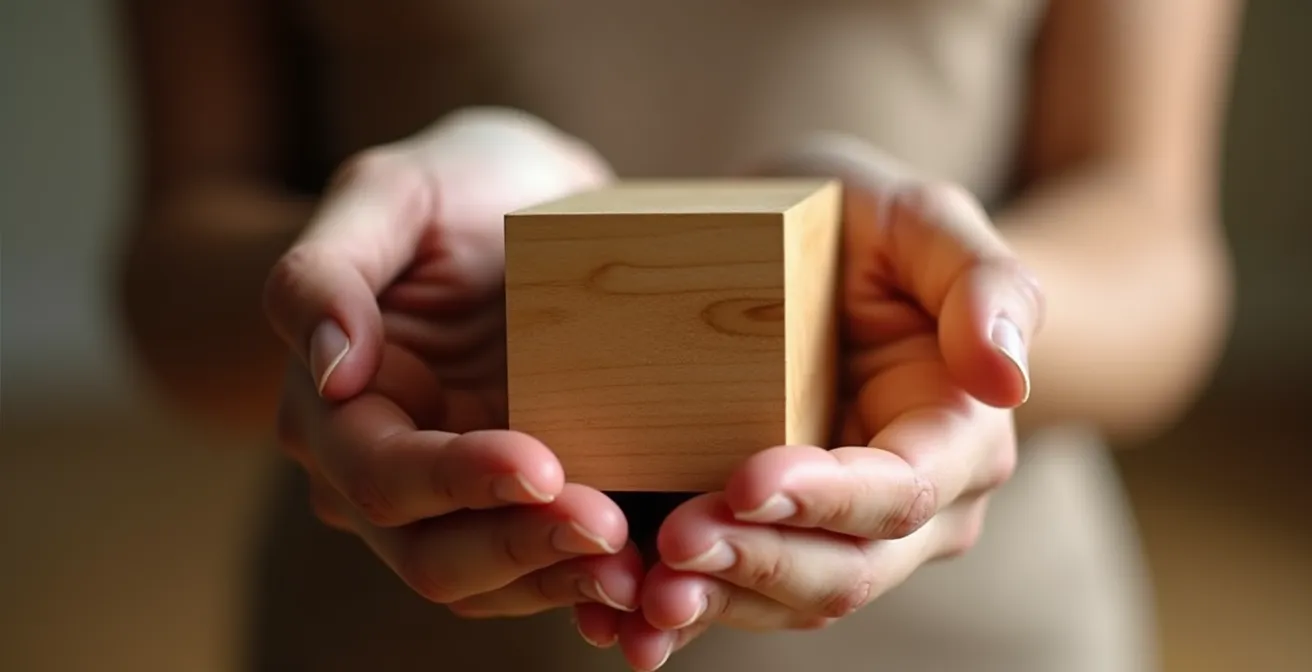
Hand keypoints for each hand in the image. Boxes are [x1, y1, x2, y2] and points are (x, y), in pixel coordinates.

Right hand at [265, 108, 643, 619]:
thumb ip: (325, 272)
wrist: (523, 204)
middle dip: (522, 546)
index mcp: (335, 411)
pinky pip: (545, 571)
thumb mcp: (387, 192)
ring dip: (563, 582)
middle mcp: (383, 476)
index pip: (382, 474)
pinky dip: (589, 584)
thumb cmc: (450, 189)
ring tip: (642, 573)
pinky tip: (648, 581)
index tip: (543, 464)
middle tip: (611, 527)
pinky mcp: (523, 506)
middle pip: (433, 555)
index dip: (457, 480)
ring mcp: (457, 501)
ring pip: (491, 583)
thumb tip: (330, 374)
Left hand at [580, 136, 1045, 669]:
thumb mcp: (926, 221)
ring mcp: (840, 533)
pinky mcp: (772, 537)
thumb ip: (984, 283)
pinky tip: (620, 620)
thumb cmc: (872, 227)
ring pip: (787, 599)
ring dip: (714, 604)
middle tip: (674, 543)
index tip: (746, 481)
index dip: (828, 499)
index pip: (901, 493)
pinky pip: (735, 593)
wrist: (812, 247)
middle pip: (845, 569)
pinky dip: (684, 610)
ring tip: (637, 599)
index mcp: (957, 439)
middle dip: (758, 563)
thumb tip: (1007, 379)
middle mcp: (912, 509)